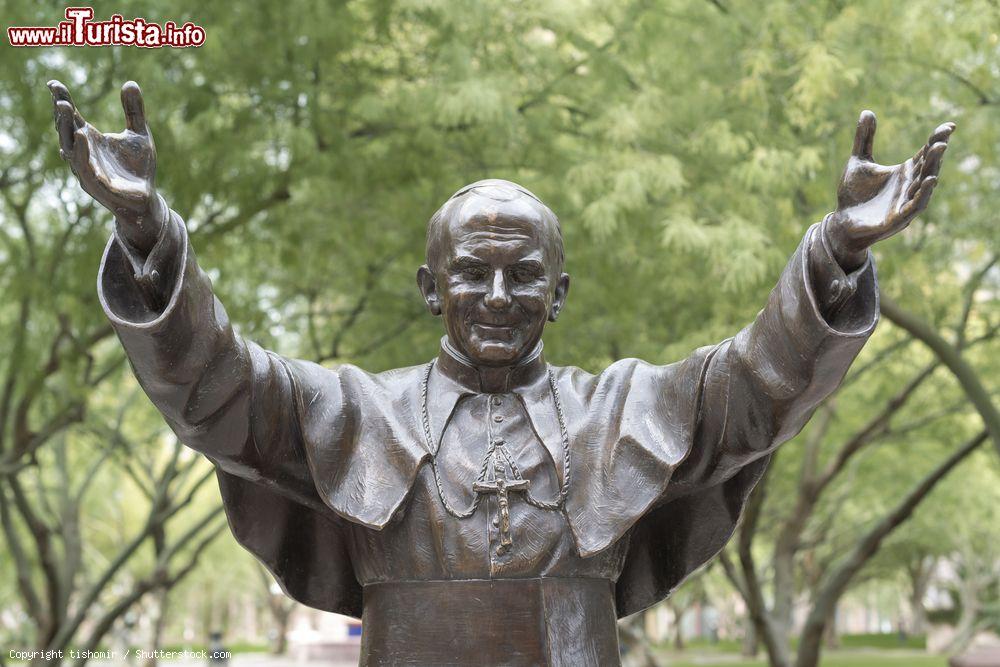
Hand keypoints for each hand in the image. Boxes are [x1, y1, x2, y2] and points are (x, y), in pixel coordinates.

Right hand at [48, 80, 161, 251]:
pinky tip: (83, 136)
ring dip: (67, 129)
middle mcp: (85, 154)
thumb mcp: (140, 135)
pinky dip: (82, 153)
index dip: (62, 101)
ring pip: (70, 149)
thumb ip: (134, 111)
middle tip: (61, 97)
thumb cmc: (139, 168)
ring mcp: (88, 171)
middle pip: (66, 132)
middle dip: (62, 115)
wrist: (146, 200)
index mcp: (90, 140)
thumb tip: (130, 82)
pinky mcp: (98, 186)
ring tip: (67, 108)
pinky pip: (86, 168)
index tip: (54, 84)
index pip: (72, 118)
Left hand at [826, 110, 954, 267]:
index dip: (936, 140)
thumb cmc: (853, 194)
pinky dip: (922, 194)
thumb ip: (864, 138)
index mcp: (904, 173)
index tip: (948, 126)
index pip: (924, 154)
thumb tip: (867, 111)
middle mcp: (908, 187)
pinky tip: (928, 180)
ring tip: (938, 153)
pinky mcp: (897, 219)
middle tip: (942, 139)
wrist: (841, 222)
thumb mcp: (857, 162)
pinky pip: (914, 206)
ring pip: (924, 186)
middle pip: (927, 168)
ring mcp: (904, 203)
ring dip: (932, 170)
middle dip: (935, 154)